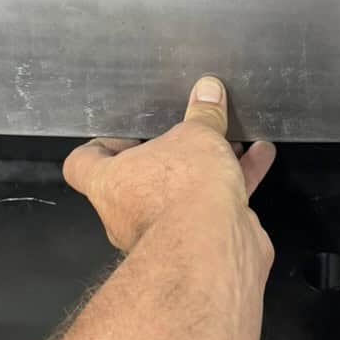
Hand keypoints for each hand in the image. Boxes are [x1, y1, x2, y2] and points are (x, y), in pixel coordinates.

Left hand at [63, 76, 275, 272]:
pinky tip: (257, 159)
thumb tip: (208, 93)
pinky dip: (234, 182)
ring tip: (232, 143)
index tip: (123, 134)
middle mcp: (126, 213)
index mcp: (108, 184)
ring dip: (208, 168)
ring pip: (183, 192)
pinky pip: (212, 205)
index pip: (82, 165)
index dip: (100, 146)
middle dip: (172, 154)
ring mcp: (161, 232)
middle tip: (190, 135)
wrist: (213, 246)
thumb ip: (203, 114)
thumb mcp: (196, 135)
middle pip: (142, 177)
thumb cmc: (183, 194)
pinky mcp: (196, 242)